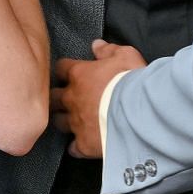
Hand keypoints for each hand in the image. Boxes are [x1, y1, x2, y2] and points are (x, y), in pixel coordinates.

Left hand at [50, 40, 146, 157]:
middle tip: (65, 98)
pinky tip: (81, 146)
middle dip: (57, 97)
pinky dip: (76, 147)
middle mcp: (72, 98)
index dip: (64, 70)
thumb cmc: (132, 81)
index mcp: (80, 75)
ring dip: (63, 120)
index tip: (69, 72)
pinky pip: (73, 148)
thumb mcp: (125, 55)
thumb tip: (96, 45)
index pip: (61, 68)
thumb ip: (108, 50)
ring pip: (59, 122)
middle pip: (53, 97)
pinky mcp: (84, 144)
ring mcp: (76, 122)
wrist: (139, 113)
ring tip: (71, 121)